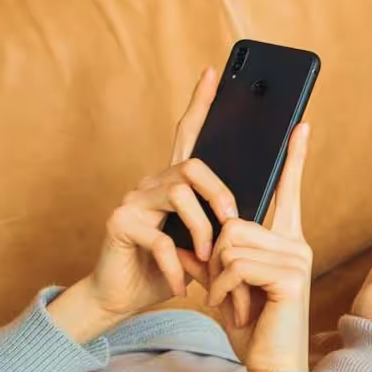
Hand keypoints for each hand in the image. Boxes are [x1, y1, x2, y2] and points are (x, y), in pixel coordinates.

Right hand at [53, 69, 240, 336]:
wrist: (122, 298)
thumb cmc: (166, 271)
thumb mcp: (203, 247)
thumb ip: (219, 227)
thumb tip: (252, 218)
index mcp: (173, 184)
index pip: (188, 134)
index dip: (200, 103)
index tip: (214, 73)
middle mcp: (151, 183)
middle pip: (194, 166)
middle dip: (221, 195)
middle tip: (234, 225)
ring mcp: (132, 199)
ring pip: (180, 195)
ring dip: (202, 233)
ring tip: (207, 262)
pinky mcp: (119, 222)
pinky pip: (161, 237)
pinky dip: (178, 266)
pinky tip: (183, 284)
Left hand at [206, 124, 312, 371]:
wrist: (270, 367)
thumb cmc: (251, 328)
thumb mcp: (227, 283)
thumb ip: (217, 252)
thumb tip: (200, 227)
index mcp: (286, 240)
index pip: (288, 190)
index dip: (293, 158)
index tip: (299, 124)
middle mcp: (297, 244)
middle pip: (235, 221)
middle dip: (214, 257)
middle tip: (222, 291)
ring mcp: (297, 258)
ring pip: (231, 241)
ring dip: (217, 276)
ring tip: (230, 302)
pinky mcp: (289, 276)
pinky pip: (236, 263)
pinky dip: (223, 289)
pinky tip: (232, 309)